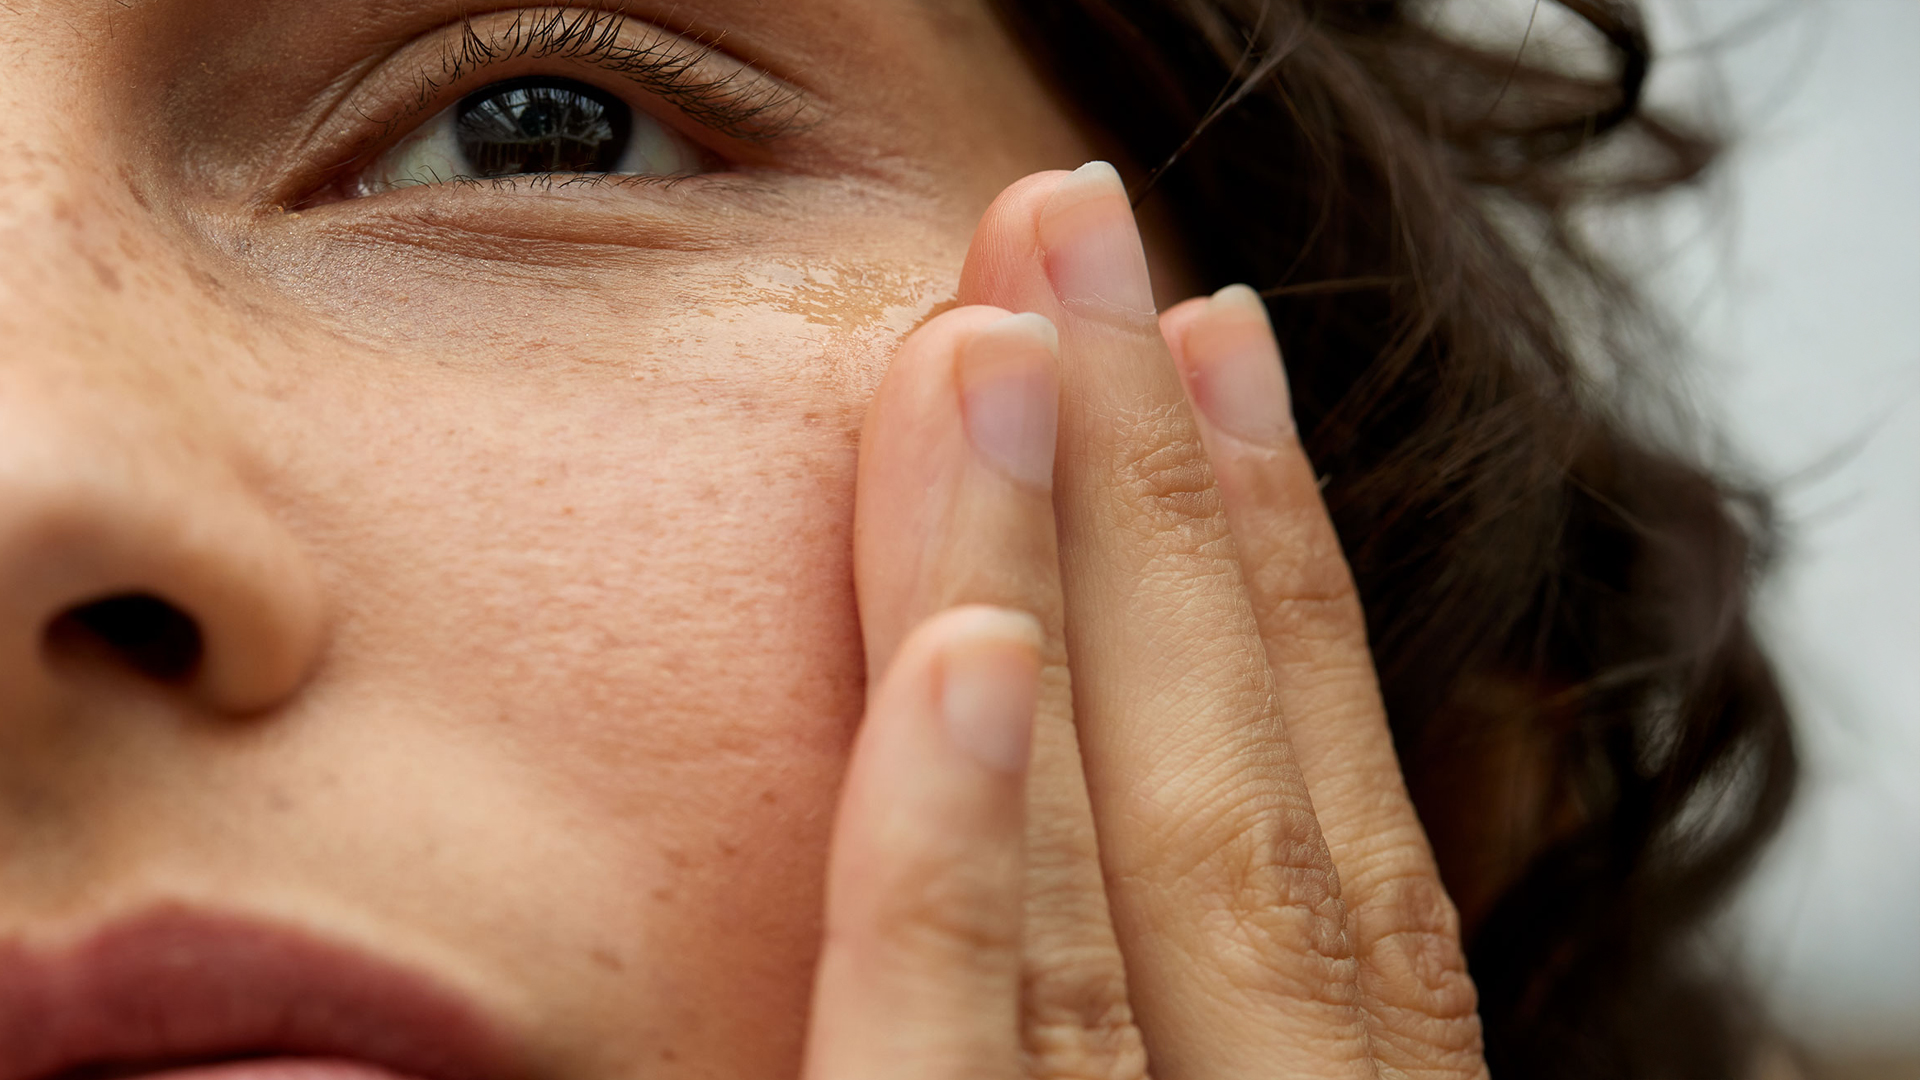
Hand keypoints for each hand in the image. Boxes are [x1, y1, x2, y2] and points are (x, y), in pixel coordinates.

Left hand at [806, 164, 1488, 1079]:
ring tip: (1003, 339)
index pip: (1343, 861)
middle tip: (1076, 232)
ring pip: (1111, 900)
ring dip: (1064, 591)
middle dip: (1162, 503)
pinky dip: (961, 856)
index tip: (1216, 351)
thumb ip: (1187, 1011)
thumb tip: (1115, 744)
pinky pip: (935, 1058)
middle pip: (1239, 827)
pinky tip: (964, 655)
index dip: (1290, 585)